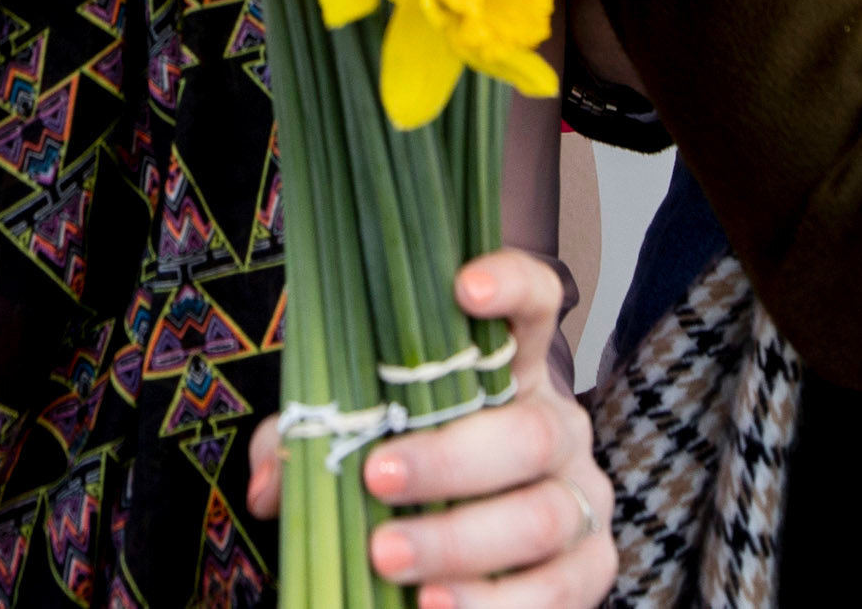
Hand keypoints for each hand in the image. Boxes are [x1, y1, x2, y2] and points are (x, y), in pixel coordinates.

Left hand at [249, 249, 614, 608]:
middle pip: (527, 432)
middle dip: (450, 458)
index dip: (512, 285)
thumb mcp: (352, 445)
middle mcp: (559, 427)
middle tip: (378, 475)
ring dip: (461, 541)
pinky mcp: (592, 565)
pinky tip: (436, 606)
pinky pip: (560, 588)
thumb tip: (269, 485)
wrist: (458, 556)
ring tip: (389, 557)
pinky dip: (498, 603)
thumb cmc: (404, 479)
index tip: (466, 287)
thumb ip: (310, 444)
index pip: (536, 304)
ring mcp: (582, 498)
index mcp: (511, 373)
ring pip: (542, 515)